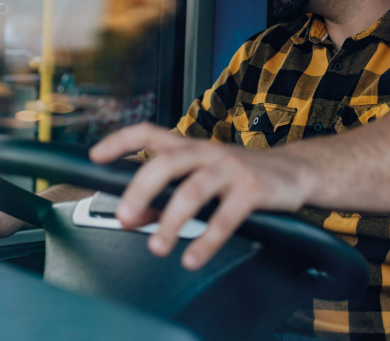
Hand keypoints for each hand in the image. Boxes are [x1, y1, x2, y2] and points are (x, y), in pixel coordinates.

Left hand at [90, 123, 308, 270]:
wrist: (293, 172)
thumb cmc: (238, 176)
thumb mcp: (200, 178)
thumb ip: (166, 194)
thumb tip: (133, 215)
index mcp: (189, 146)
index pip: (148, 132)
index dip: (121, 140)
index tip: (96, 156)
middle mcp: (206, 152)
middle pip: (166, 162)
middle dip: (140, 188)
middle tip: (124, 215)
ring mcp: (229, 169)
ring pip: (193, 190)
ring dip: (171, 221)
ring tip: (157, 247)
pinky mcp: (251, 190)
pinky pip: (225, 217)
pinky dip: (206, 241)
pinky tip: (192, 257)